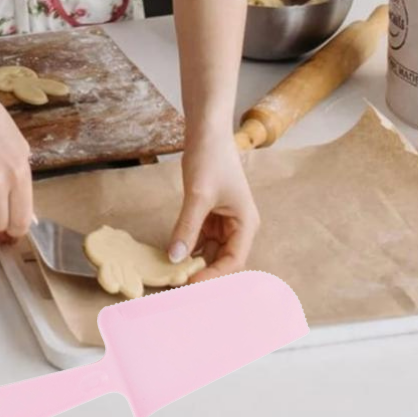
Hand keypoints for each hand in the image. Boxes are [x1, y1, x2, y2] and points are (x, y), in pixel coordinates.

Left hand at [167, 131, 259, 282]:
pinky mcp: (209, 214)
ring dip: (193, 261)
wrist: (206, 130)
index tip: (189, 285)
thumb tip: (175, 258)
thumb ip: (187, 228)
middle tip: (178, 286)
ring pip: (209, 250)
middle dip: (202, 272)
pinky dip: (187, 245)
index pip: (233, 262)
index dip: (213, 277)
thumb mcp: (198, 195)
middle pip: (222, 260)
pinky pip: (200, 237)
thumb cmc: (210, 158)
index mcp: (246, 224)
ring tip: (172, 274)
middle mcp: (238, 226)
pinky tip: (171, 253)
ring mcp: (223, 221)